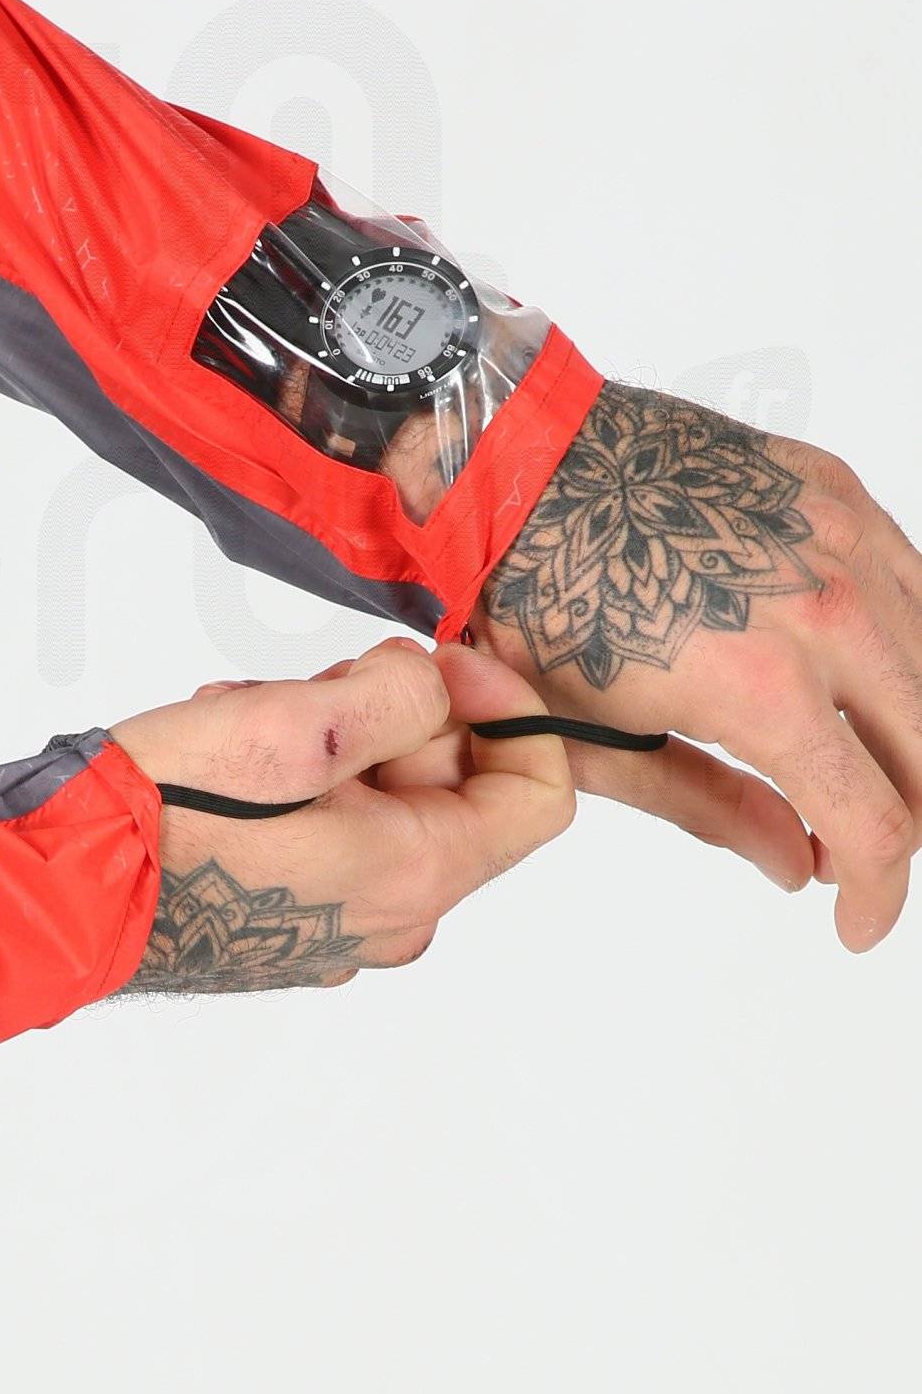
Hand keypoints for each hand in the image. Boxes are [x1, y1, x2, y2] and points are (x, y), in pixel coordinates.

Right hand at [110, 637, 574, 992]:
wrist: (66, 887)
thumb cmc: (169, 814)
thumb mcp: (297, 726)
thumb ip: (398, 696)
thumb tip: (430, 685)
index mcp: (415, 876)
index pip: (538, 795)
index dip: (508, 707)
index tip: (444, 659)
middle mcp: (392, 916)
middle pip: (453, 787)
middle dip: (398, 712)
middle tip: (316, 680)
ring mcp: (341, 926)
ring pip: (386, 799)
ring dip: (336, 736)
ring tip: (252, 712)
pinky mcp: (293, 920)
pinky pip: (337, 830)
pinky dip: (303, 778)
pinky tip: (234, 754)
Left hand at [473, 381, 921, 950]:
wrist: (511, 471)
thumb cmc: (534, 602)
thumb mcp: (602, 737)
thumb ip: (714, 808)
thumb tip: (799, 865)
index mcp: (765, 690)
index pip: (877, 827)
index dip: (878, 894)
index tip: (856, 921)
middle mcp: (827, 613)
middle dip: (902, 823)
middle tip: (853, 847)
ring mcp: (842, 544)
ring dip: (906, 737)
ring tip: (847, 766)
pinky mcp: (838, 495)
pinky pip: (915, 589)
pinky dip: (901, 650)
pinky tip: (853, 679)